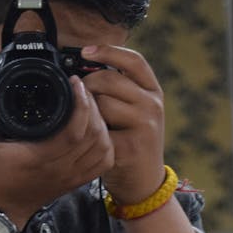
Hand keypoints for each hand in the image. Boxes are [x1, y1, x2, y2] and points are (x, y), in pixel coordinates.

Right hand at [0, 77, 114, 226]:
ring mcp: (71, 178)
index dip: (81, 104)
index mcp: (39, 158)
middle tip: (82, 89)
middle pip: (95, 136)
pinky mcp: (76, 182)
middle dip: (94, 107)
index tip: (74, 84)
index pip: (75, 131)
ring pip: (103, 148)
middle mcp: (60, 169)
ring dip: (102, 124)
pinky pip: (103, 162)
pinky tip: (96, 129)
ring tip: (89, 105)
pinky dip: (105, 143)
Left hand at [79, 44, 165, 203]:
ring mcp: (144, 126)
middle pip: (110, 80)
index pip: (133, 60)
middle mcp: (153, 105)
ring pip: (102, 103)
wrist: (144, 181)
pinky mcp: (130, 146)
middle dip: (87, 85)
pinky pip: (98, 130)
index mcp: (153, 91)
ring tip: (87, 120)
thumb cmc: (131, 140)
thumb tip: (86, 65)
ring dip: (87, 110)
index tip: (85, 51)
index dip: (108, 51)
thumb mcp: (135, 110)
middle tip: (79, 98)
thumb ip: (120, 88)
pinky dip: (88, 132)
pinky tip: (89, 138)